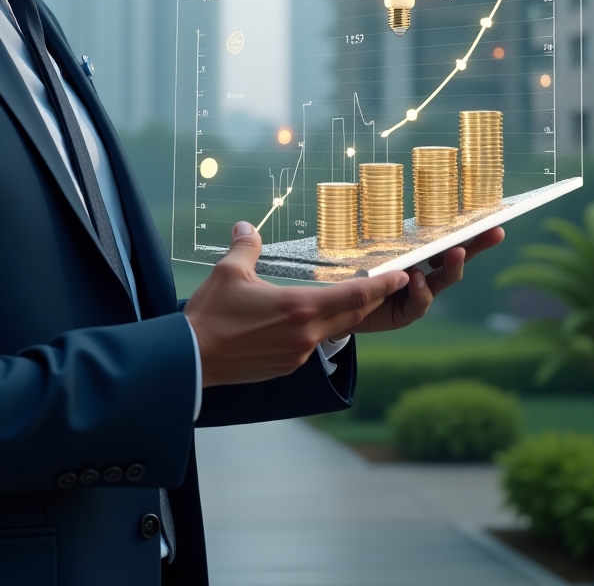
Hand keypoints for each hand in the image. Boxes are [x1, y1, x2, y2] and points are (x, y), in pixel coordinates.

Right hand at [183, 222, 408, 387]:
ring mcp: (298, 354)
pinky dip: (316, 330)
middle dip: (369, 299)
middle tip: (385, 283)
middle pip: (351, 315)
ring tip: (341, 297)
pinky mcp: (286, 367)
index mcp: (299, 307)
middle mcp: (306, 334)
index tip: (402, 276)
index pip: (353, 295)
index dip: (381, 285)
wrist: (191, 358)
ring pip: (332, 330)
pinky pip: (310, 345)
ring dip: (341, 314)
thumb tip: (248, 226)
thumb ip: (246, 246)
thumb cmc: (211, 315)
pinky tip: (301, 321)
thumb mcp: (228, 272)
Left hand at [352, 226, 504, 333]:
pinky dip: (421, 290)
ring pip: (444, 279)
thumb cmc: (358, 273)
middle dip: (476, 244)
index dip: (469, 229)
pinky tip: (416, 278)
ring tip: (457, 252)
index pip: (446, 239)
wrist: (339, 306)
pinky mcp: (409, 312)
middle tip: (495, 231)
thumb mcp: (373, 253)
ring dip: (453, 265)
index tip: (492, 216)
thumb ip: (391, 247)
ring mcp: (420, 294)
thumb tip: (411, 233)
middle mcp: (424, 272)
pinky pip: (421, 301)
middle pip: (455, 257)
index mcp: (417, 254)